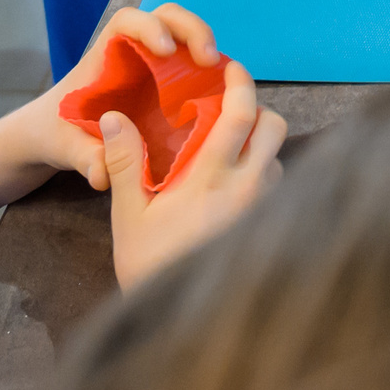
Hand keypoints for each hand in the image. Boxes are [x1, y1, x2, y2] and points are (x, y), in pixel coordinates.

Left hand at [21, 4, 225, 187]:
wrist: (55, 138)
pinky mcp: (168, 83)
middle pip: (168, 18)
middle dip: (192, 30)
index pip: (128, 21)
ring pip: (186, 37)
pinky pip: (193, 66)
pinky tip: (221, 96)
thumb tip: (105, 174)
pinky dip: (210, 73)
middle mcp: (133, 52)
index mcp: (104, 56)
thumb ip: (83, 157)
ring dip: (207, 48)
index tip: (165, 50)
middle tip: (209, 60)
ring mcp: (154, 65)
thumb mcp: (64, 146)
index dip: (150, 27)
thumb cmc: (55, 131)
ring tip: (224, 76)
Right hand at [101, 55, 286, 287]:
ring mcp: (264, 209)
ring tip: (226, 153)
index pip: (242, 114)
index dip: (241, 83)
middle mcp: (249, 189)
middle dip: (257, 111)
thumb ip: (125, 161)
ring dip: (259, 147)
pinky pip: (275, 186)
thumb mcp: (128, 214)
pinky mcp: (269, 226)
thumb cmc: (149, 265)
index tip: (230, 67)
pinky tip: (233, 186)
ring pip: (277, 157)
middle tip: (228, 112)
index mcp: (213, 178)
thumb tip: (112, 116)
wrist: (177, 322)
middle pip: (274, 126)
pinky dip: (261, 175)